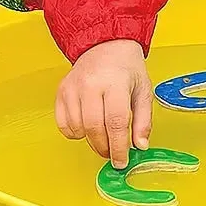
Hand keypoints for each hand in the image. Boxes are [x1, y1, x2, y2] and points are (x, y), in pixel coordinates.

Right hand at [55, 39, 151, 168]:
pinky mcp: (62, 91)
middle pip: (94, 128)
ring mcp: (73, 88)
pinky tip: (87, 126)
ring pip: (77, 128)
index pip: (116, 122)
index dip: (119, 147)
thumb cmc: (127, 68)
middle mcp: (92, 84)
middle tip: (113, 154)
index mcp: (116, 83)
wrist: (106, 44)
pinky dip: (74, 132)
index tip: (121, 162)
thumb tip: (140, 146)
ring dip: (90, 140)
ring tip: (103, 136)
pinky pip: (63, 124)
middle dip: (104, 148)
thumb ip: (143, 120)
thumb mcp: (143, 90)